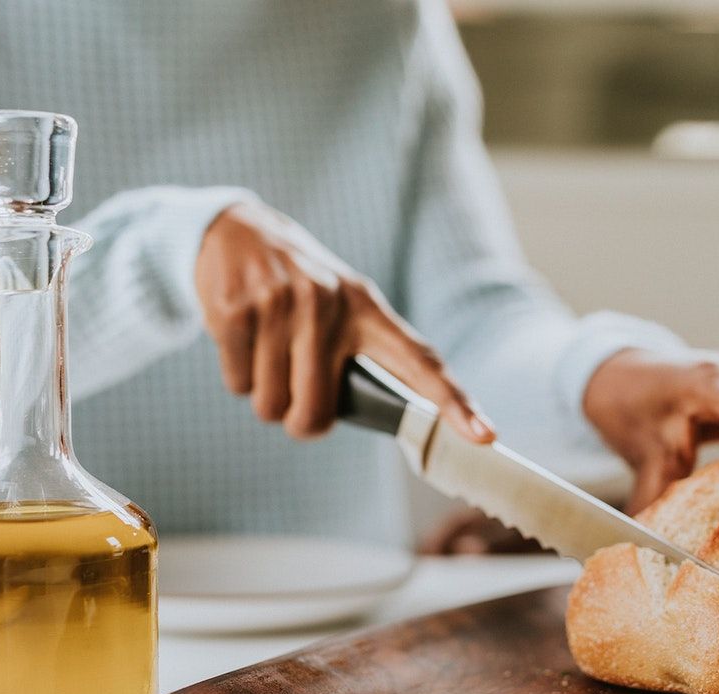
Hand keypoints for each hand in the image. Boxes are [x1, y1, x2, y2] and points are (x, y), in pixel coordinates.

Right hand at [195, 202, 493, 441]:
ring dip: (265, 397)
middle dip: (300, 420)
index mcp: (367, 309)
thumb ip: (363, 353)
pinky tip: (244, 340)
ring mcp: (282, 306)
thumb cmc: (299, 288)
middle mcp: (329, 304)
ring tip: (268, 352)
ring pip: (271, 406)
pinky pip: (238, 384)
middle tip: (294, 393)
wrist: (234, 231)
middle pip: (315, 413)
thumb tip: (382, 414)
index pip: (419, 360)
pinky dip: (238, 377)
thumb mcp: (343, 305)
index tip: (484, 436)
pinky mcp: (238, 311)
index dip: (454, 401)